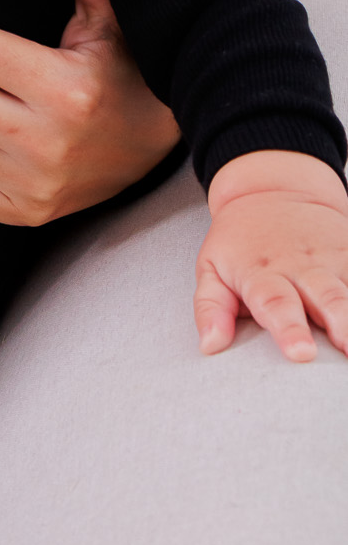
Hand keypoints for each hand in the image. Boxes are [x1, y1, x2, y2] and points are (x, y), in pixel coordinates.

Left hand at [195, 150, 347, 360]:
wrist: (273, 192)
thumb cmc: (241, 240)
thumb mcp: (211, 268)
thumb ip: (211, 308)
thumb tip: (210, 344)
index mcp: (261, 273)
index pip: (274, 302)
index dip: (289, 328)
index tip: (300, 352)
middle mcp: (300, 266)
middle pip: (324, 297)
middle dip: (339, 324)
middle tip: (345, 349)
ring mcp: (330, 259)